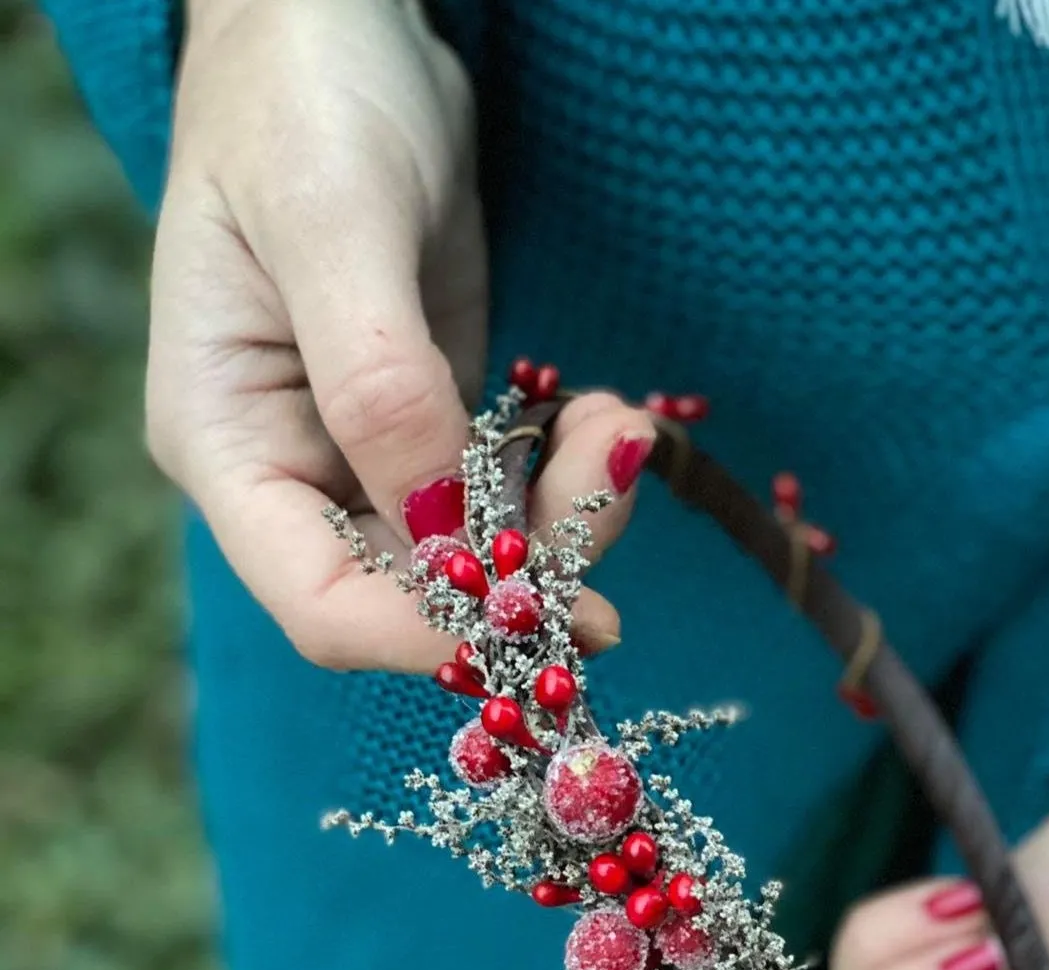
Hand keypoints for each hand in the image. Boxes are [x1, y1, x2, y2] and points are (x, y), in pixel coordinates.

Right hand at [147, 0, 648, 670]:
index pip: (321, 601)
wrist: (341, 29)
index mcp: (230, 443)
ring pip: (480, 551)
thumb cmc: (305, 103)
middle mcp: (294, 470)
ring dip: (567, 514)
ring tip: (624, 429)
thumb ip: (380, 386)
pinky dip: (567, 479)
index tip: (539, 619)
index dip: (427, 635)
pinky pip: (508, 493)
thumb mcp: (336, 228)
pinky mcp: (431, 424)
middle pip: (417, 589)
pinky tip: (608, 422)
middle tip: (620, 480)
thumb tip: (443, 526)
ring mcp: (366, 452)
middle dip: (528, 564)